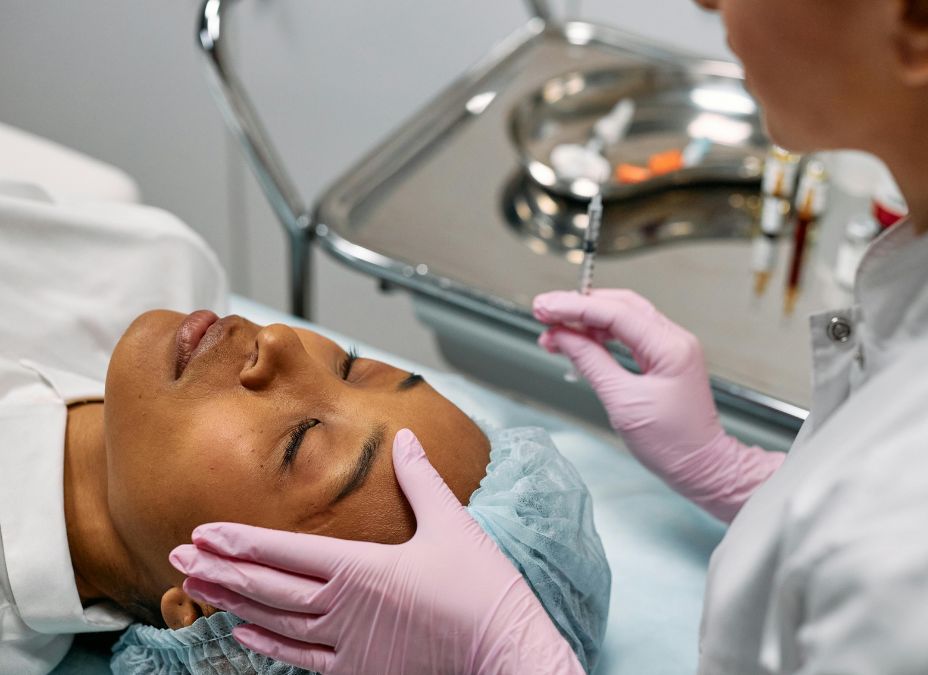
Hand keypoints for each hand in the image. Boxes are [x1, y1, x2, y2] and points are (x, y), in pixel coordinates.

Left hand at [169, 430, 582, 674]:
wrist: (504, 653)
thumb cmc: (482, 590)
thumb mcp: (453, 525)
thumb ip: (421, 480)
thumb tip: (404, 438)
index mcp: (362, 568)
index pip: (285, 552)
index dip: (239, 541)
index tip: (202, 532)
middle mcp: (344, 606)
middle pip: (267, 587)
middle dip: (220, 569)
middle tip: (178, 556)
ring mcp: (347, 643)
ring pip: (275, 623)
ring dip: (233, 604)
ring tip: (197, 589)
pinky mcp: (360, 669)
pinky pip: (300, 659)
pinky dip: (268, 645)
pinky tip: (244, 632)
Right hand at [533, 289, 782, 521]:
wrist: (701, 467)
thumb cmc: (674, 443)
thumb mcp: (623, 403)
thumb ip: (591, 363)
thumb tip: (562, 337)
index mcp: (670, 346)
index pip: (615, 312)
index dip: (574, 307)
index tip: (545, 308)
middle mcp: (674, 339)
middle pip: (619, 305)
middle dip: (578, 307)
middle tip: (543, 311)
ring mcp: (670, 348)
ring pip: (622, 318)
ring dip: (586, 320)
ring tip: (553, 331)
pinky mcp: (663, 359)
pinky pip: (627, 336)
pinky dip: (599, 335)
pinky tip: (577, 341)